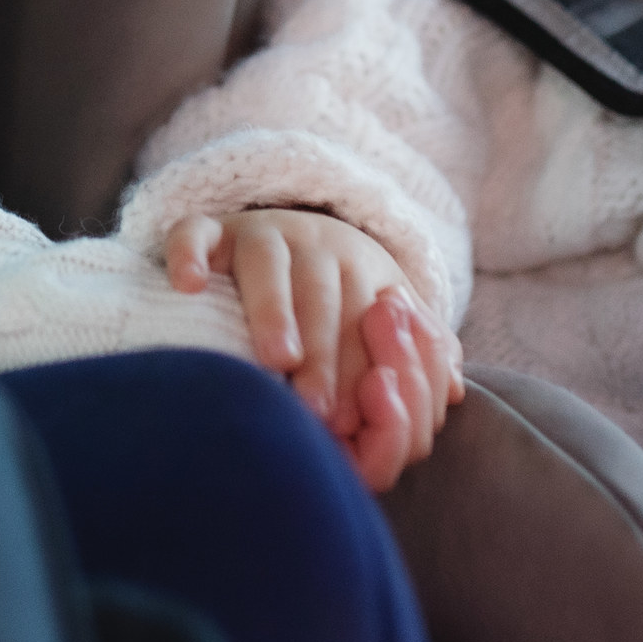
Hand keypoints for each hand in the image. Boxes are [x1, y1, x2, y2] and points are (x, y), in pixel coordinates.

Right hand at [164, 209, 463, 490]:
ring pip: (266, 263)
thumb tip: (453, 385)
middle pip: (322, 294)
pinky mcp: (211, 230)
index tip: (362, 411)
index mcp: (366, 269)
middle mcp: (315, 245)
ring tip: (277, 359)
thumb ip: (418, 355)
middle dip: (324, 352)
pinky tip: (189, 285)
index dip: (367, 360)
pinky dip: (188, 253)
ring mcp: (259, 233)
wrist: (289, 235)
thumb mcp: (385, 323)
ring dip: (272, 309)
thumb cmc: (342, 304)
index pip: (372, 313)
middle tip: (319, 409)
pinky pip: (194, 232)